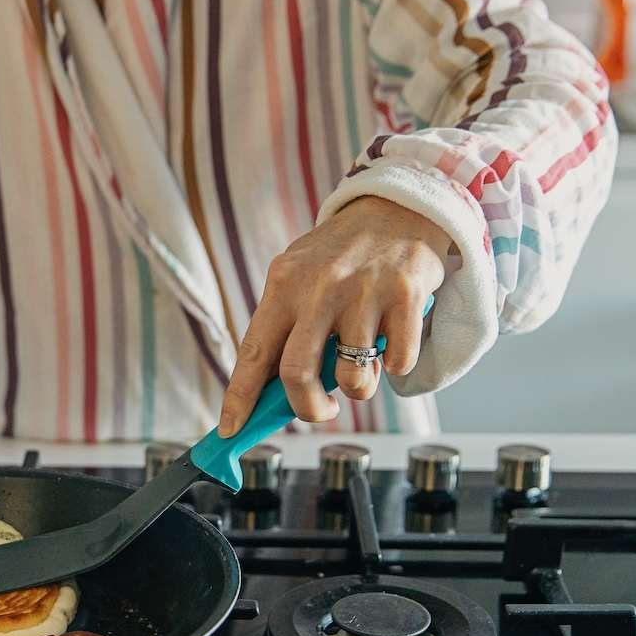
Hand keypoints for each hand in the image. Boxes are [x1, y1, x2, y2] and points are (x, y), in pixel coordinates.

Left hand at [218, 197, 448, 435]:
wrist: (400, 205)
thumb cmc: (343, 253)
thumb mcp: (301, 276)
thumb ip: (286, 326)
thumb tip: (270, 391)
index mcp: (283, 285)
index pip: (252, 353)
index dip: (239, 398)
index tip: (230, 430)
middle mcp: (319, 288)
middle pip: (297, 375)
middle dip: (308, 408)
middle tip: (319, 409)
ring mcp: (364, 293)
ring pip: (352, 378)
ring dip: (358, 388)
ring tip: (362, 365)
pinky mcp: (406, 297)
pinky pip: (398, 364)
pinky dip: (395, 367)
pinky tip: (392, 341)